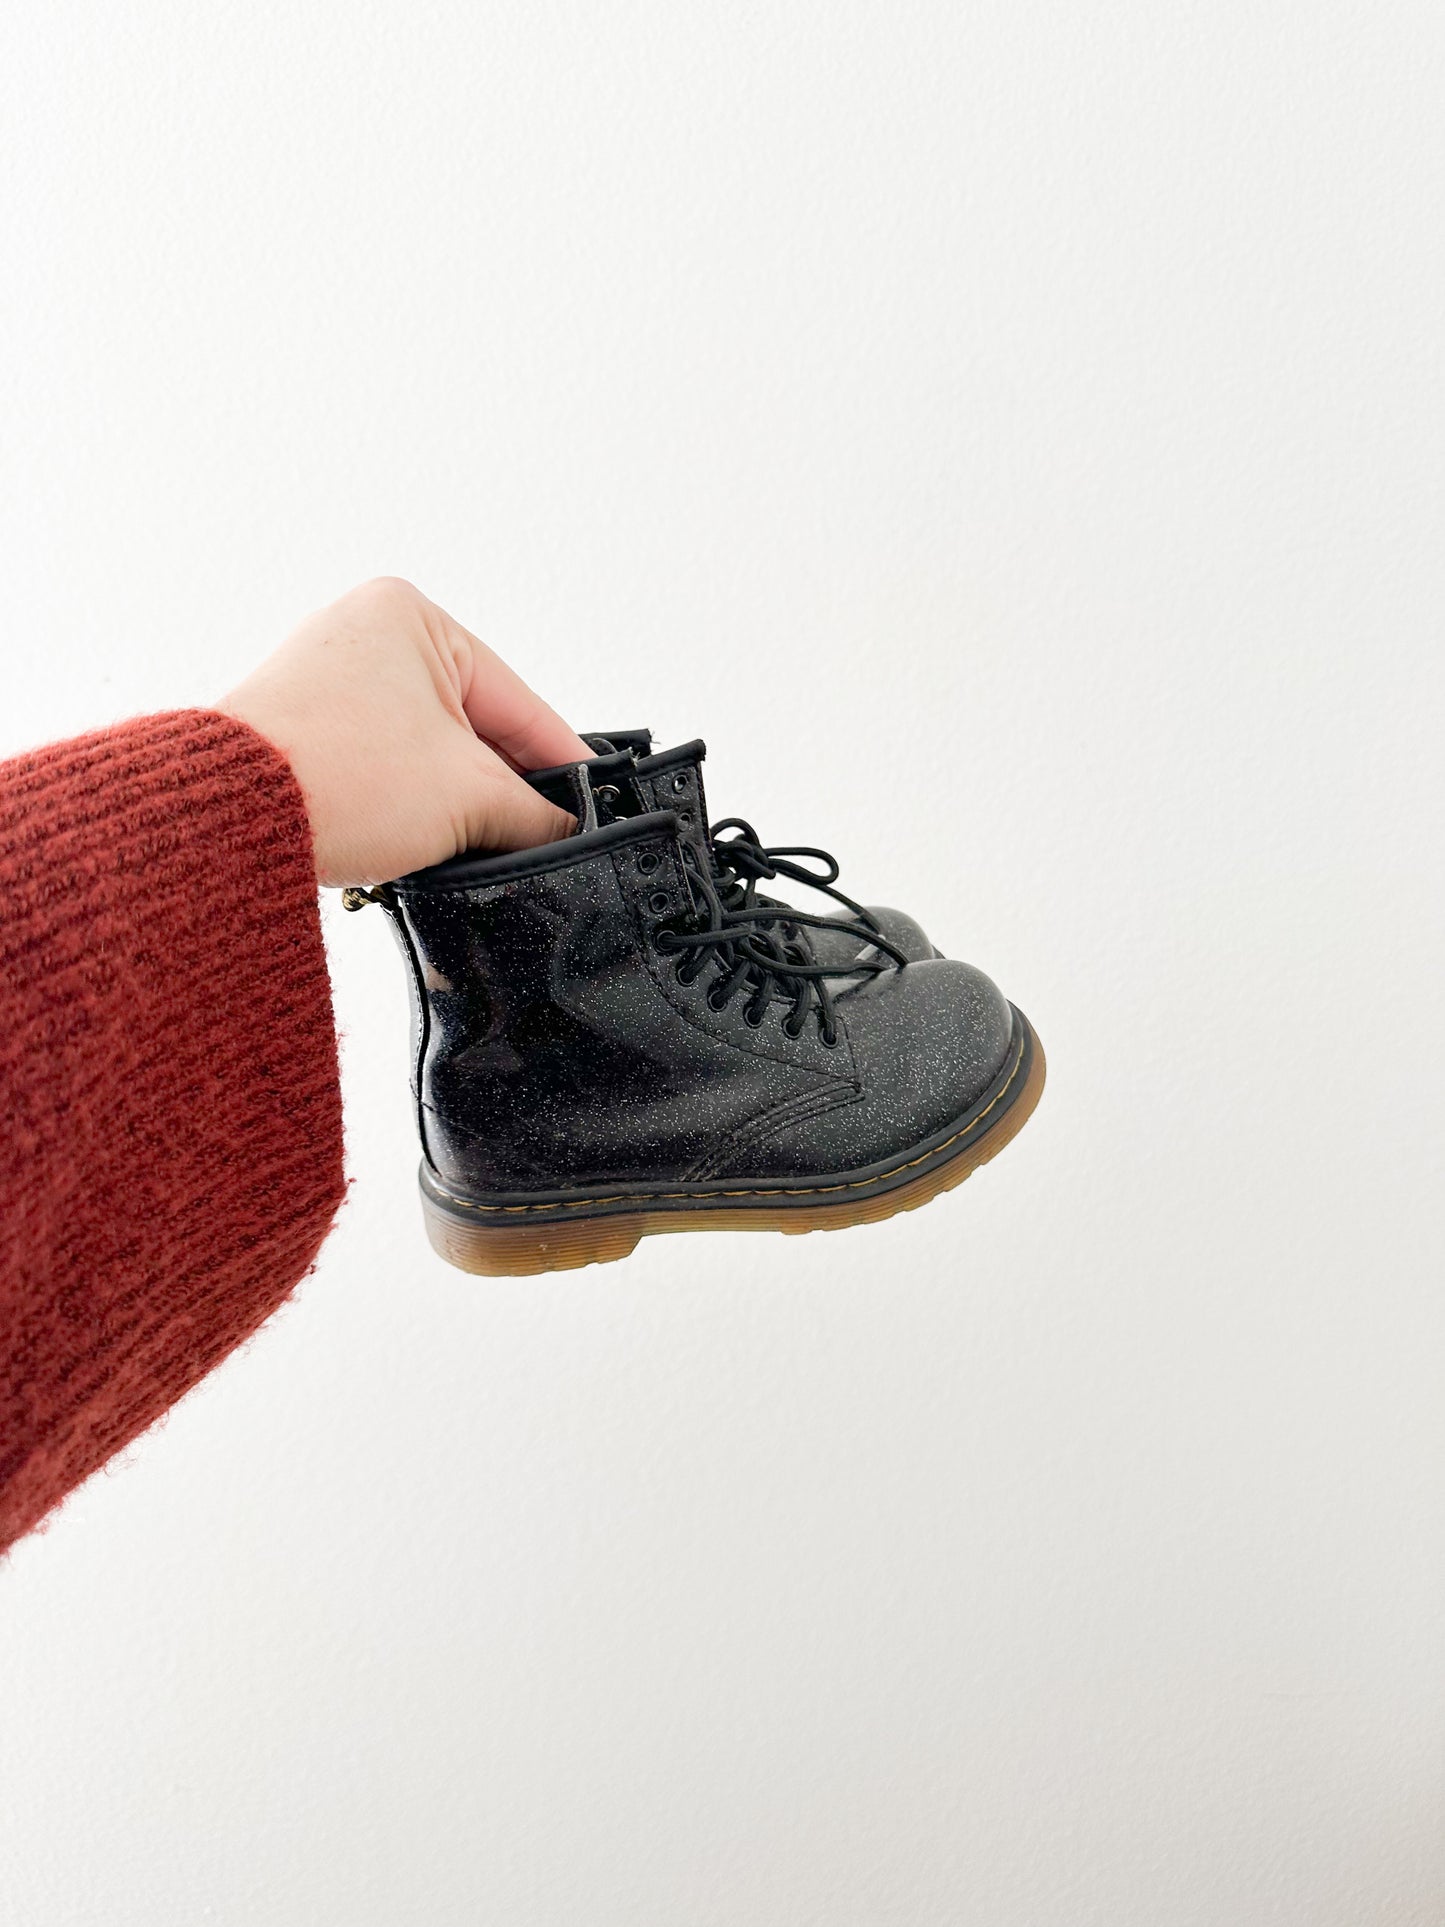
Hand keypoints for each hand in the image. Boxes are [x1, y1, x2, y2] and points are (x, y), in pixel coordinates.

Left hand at [219, 577, 590, 886]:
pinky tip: (420, 838)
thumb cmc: (328, 778)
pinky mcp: (302, 731)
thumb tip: (561, 831)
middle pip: (473, 726)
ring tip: (470, 841)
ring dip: (453, 799)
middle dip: (502, 786)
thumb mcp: (469, 798)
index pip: (518, 700)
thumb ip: (533, 814)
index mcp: (412, 616)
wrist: (225, 821)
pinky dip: (407, 802)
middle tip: (537, 836)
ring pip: (427, 750)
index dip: (563, 763)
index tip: (592, 803)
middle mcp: (363, 635)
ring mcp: (327, 683)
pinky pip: (383, 764)